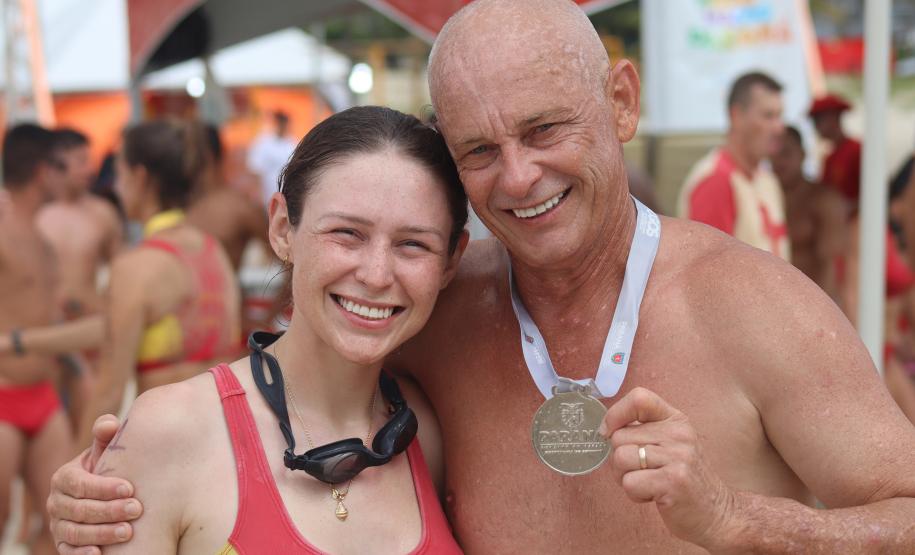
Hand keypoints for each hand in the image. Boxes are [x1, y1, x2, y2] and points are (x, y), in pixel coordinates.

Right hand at [47, 415, 142, 553]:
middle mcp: (57, 502)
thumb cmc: (109, 468)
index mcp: (64, 477)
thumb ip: (106, 436)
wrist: (104, 493)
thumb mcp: (106, 452)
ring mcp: (58, 525)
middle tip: (136, 510)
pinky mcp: (64, 543)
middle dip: (108, 510)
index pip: (80, 484)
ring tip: (128, 532)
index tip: (130, 489)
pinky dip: (82, 553)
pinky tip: (100, 553)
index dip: (104, 487)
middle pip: (79, 509)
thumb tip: (109, 424)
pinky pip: (68, 551)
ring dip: (101, 533)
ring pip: (75, 531)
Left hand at [599, 387, 736, 550]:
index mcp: (676, 420)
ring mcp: (677, 457)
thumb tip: (605, 429)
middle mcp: (678, 434)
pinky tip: (653, 495)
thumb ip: (644, 431)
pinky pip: (629, 483)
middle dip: (619, 459)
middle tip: (640, 471)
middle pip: (619, 436)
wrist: (718, 513)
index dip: (616, 413)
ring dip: (624, 477)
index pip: (639, 398)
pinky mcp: (673, 482)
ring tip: (646, 483)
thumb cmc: (685, 479)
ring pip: (621, 458)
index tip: (608, 431)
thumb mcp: (672, 444)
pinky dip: (634, 494)